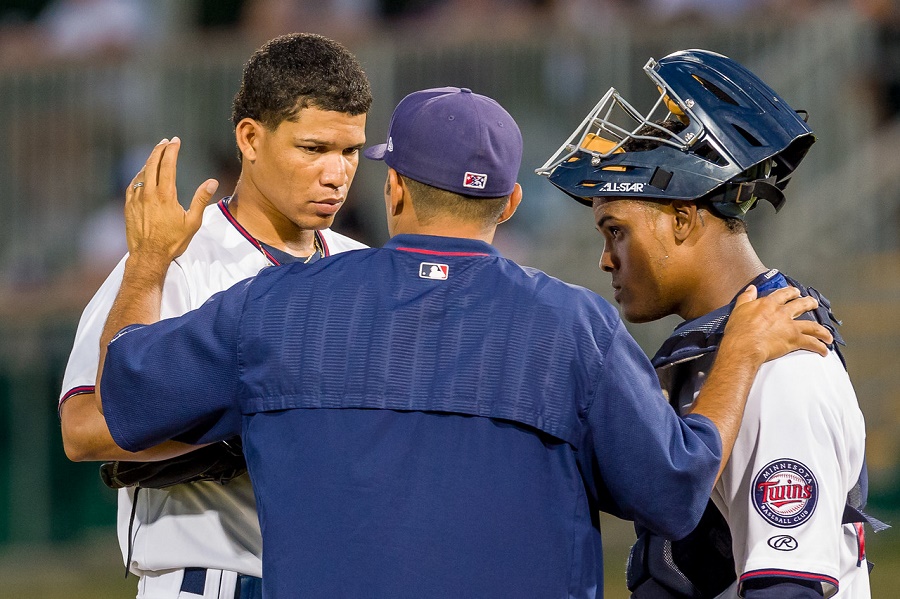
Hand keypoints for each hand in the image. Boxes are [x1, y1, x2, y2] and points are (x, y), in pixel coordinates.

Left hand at [125, 137, 218, 262]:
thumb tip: (212, 182)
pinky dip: (139, 175)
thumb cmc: (173, 241)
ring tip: (156, 154)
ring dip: (149, 161)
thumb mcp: (193, 222)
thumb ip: (201, 199)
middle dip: (159, 150)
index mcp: (166, 195)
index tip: (175, 141)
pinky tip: (143, 174)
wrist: (149, 256)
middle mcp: (149, 193)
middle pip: (152, 163)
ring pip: (142, 172)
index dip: (171, 150)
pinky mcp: (129, 205)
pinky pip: (133, 184)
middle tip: (165, 141)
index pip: (167, 164)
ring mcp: (136, 198)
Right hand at [721, 285, 833, 364]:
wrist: (744, 346)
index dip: (791, 292)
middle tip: (814, 303)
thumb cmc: (739, 330)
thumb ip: (746, 297)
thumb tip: (751, 288)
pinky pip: (812, 342)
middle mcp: (782, 312)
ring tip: (827, 333)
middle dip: (809, 303)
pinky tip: (824, 350)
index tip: (795, 292)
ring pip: (812, 325)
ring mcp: (790, 326)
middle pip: (801, 305)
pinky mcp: (795, 339)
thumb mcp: (739, 309)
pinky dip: (820, 346)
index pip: (783, 294)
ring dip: (822, 330)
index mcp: (769, 304)